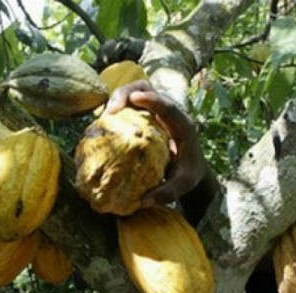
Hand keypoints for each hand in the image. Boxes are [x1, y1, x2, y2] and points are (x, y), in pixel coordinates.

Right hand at [105, 80, 208, 206]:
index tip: (136, 98)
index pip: (169, 106)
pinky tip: (104, 123)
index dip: (153, 99)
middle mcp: (168, 112)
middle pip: (147, 89)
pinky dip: (116, 109)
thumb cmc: (189, 173)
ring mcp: (154, 111)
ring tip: (105, 116)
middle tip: (113, 109)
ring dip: (119, 99)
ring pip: (134, 93)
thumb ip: (168, 192)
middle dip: (128, 93)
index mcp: (182, 124)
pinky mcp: (144, 115)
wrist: (192, 167)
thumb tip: (145, 201)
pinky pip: (128, 105)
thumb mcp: (184, 184)